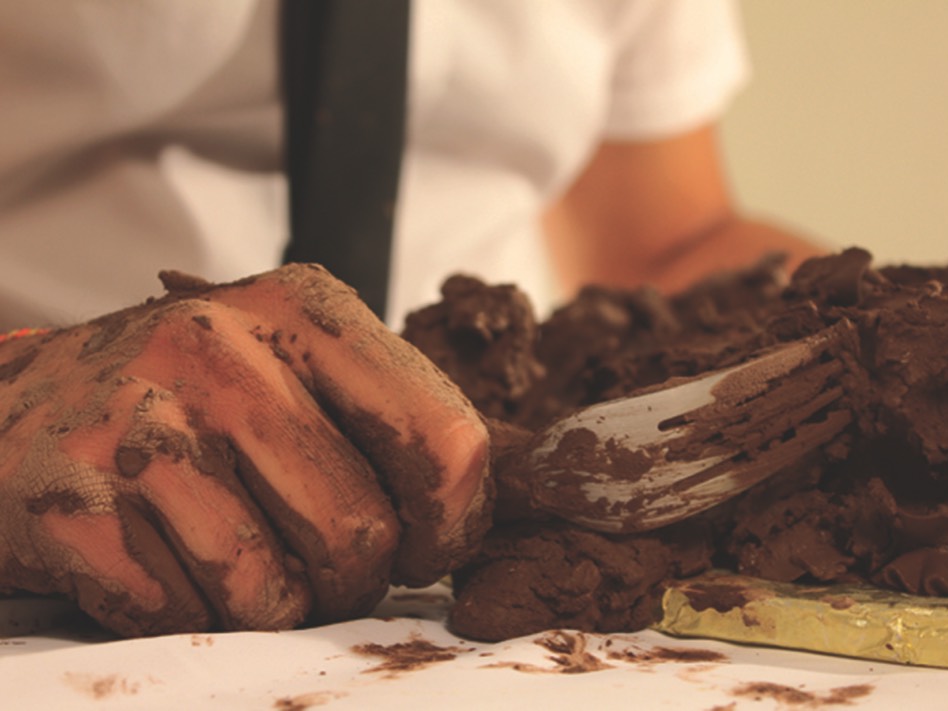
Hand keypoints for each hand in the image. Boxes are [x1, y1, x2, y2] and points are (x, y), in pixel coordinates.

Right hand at [0, 264, 489, 636]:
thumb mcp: (293, 363)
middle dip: (352, 576)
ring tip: (237, 557)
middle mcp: (220, 350)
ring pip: (274, 590)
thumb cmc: (187, 395)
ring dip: (270, 603)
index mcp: (302, 310)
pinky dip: (189, 612)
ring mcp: (140, 425)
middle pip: (361, 531)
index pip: (443, 438)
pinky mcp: (72, 504)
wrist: (20, 403)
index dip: (452, 520)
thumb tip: (482, 506)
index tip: (428, 544)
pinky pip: (184, 613)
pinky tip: (165, 559)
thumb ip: (386, 417)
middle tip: (319, 562)